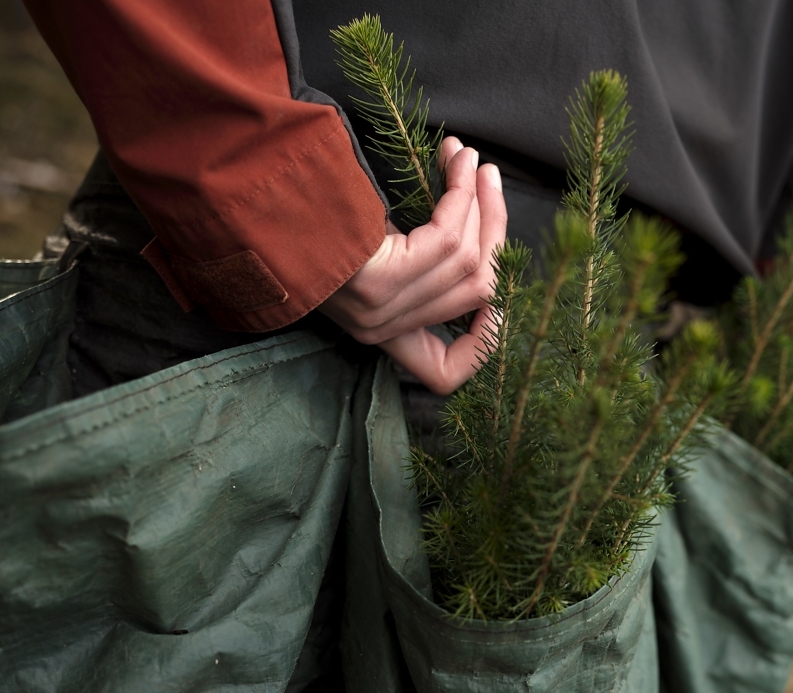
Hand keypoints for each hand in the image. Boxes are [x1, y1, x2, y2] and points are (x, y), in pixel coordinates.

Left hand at [319, 136, 506, 394]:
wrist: (240, 192)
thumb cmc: (300, 212)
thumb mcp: (365, 250)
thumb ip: (412, 259)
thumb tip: (476, 229)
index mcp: (379, 332)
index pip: (443, 373)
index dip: (482, 341)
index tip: (494, 291)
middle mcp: (381, 329)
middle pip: (476, 294)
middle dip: (492, 230)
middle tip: (489, 178)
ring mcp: (380, 308)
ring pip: (468, 262)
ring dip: (479, 203)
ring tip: (472, 161)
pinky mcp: (379, 279)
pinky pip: (447, 238)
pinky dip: (461, 195)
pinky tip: (458, 163)